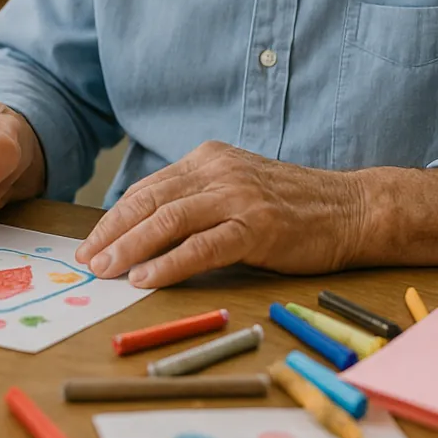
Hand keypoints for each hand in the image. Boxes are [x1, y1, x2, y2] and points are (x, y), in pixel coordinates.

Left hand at [74, 141, 366, 287]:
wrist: (351, 208)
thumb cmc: (292, 205)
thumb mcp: (237, 187)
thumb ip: (197, 199)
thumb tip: (145, 229)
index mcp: (207, 159)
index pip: (148, 188)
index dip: (114, 217)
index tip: (91, 242)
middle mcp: (217, 171)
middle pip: (149, 201)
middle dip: (111, 232)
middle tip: (86, 260)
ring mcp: (237, 197)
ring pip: (168, 221)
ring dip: (130, 247)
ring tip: (106, 270)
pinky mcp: (257, 226)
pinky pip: (202, 246)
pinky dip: (169, 263)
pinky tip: (146, 278)